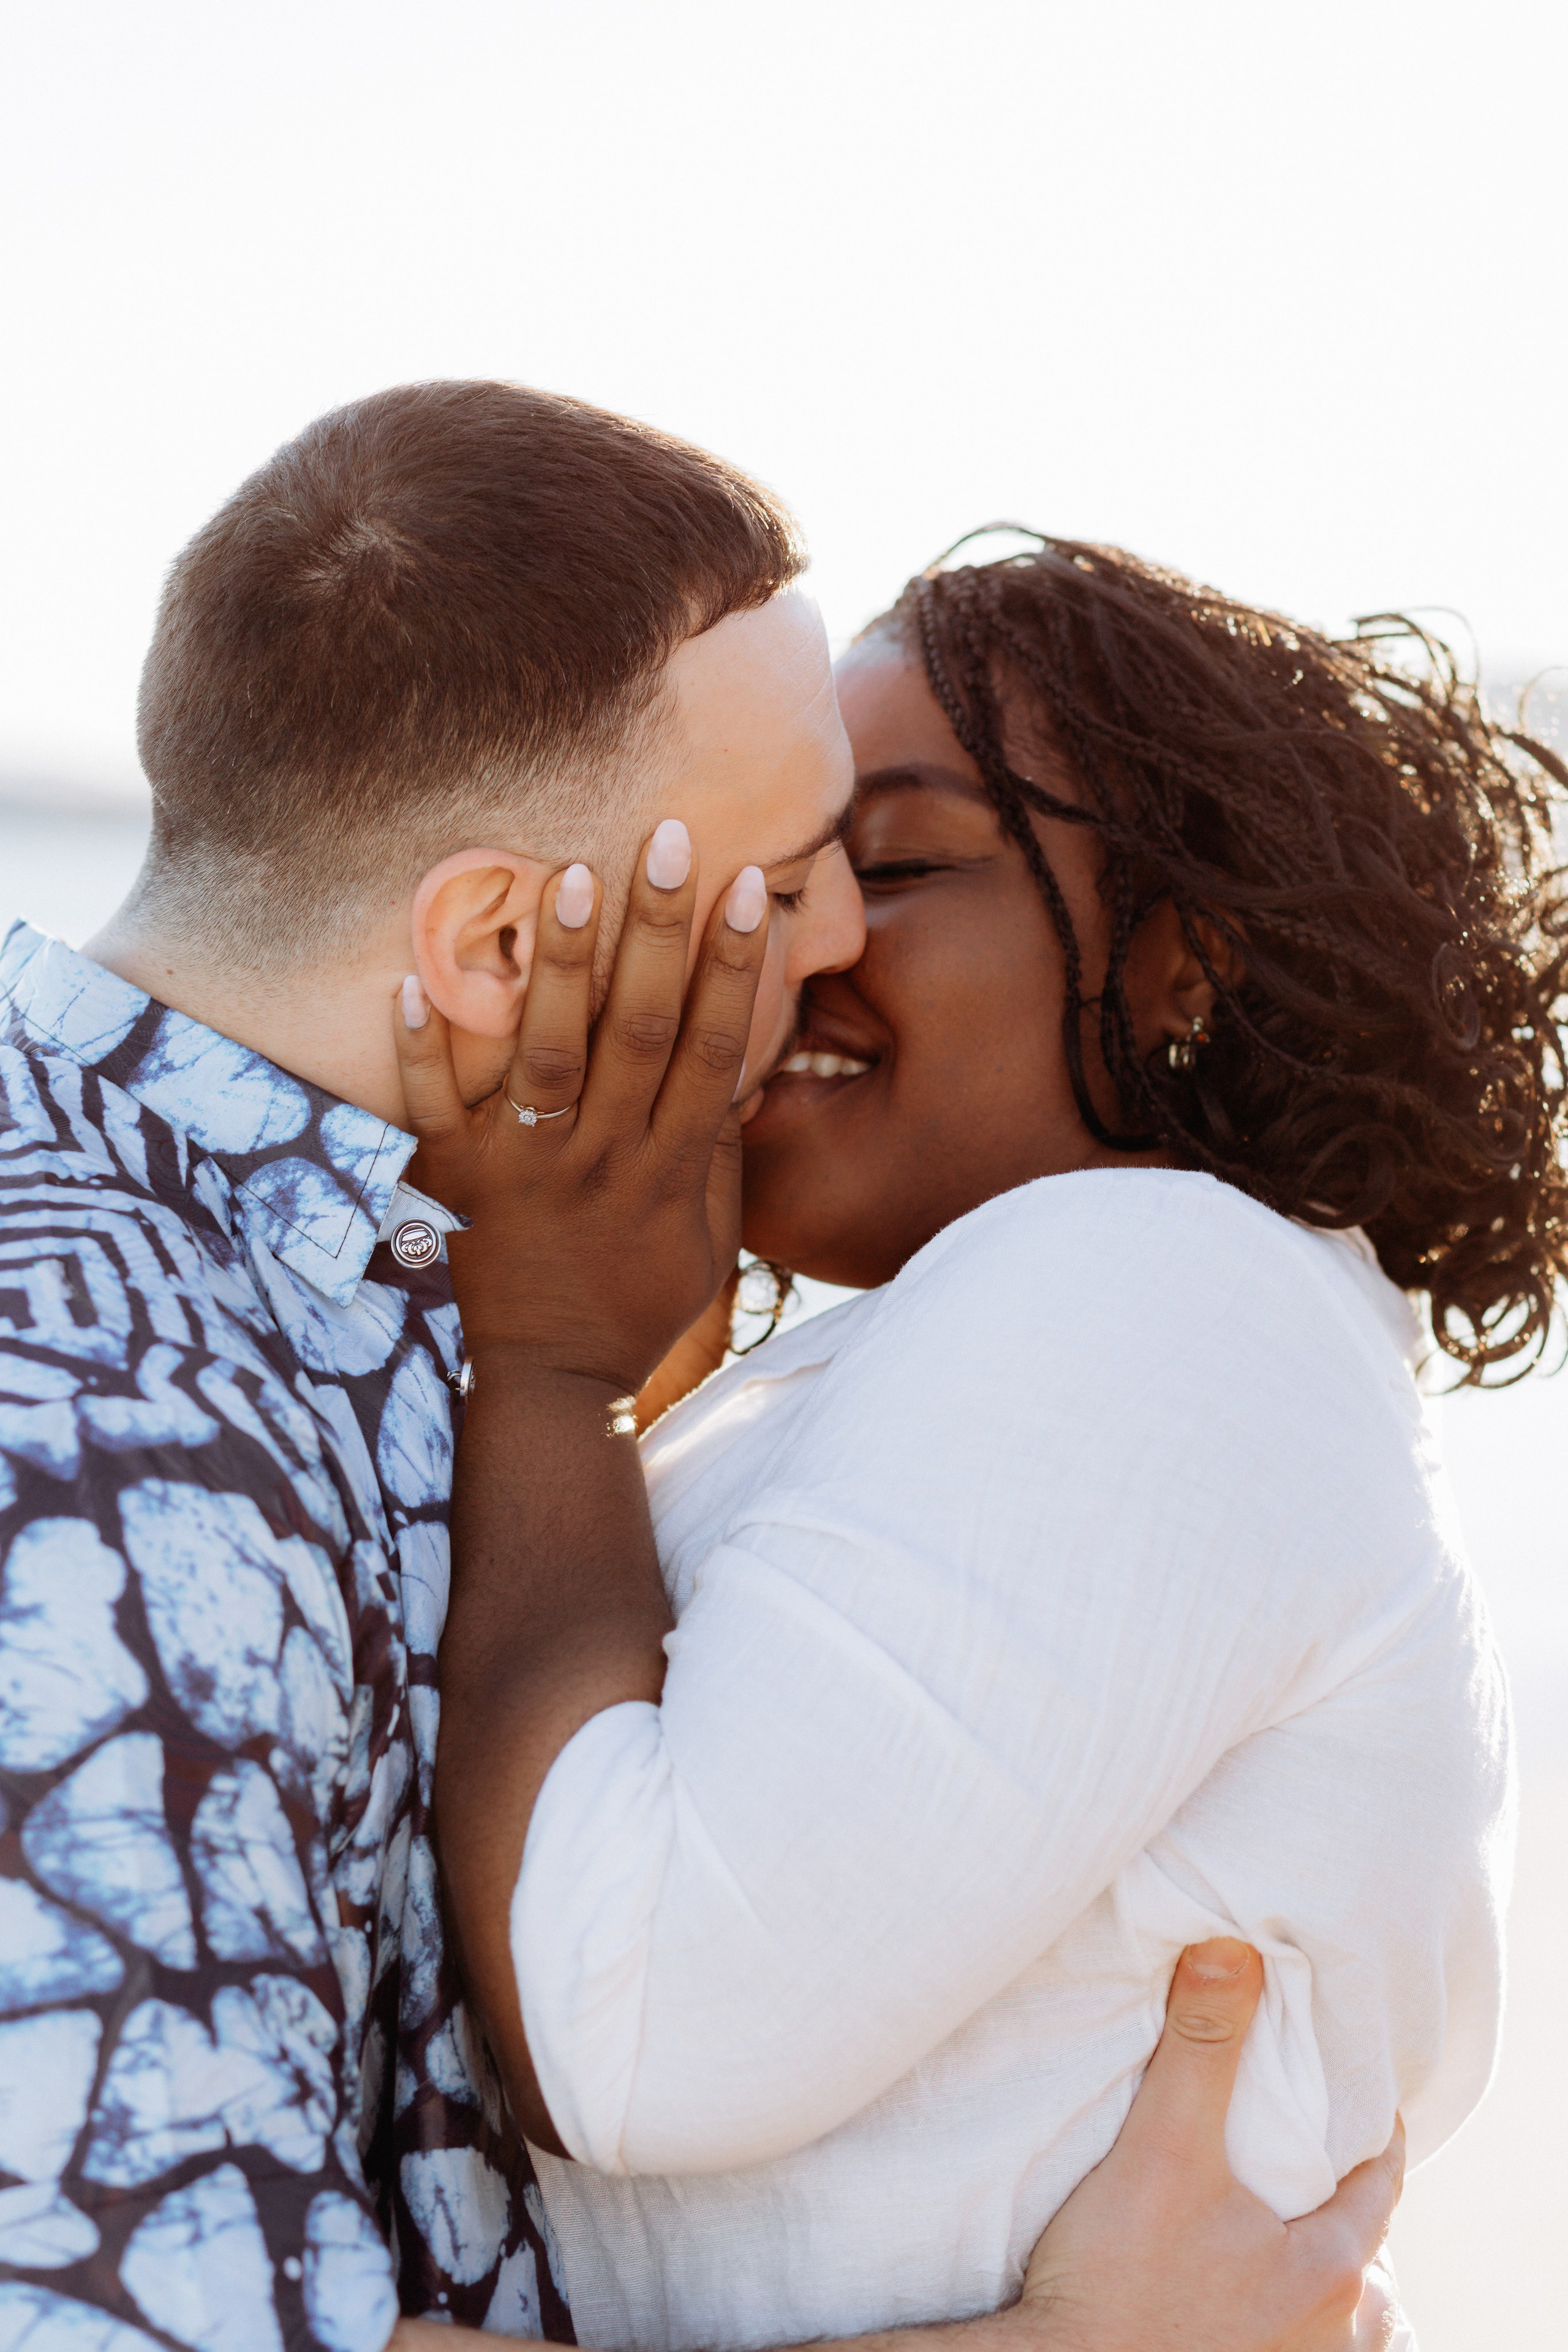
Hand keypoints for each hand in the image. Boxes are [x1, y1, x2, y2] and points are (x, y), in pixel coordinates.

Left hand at [394, 825, 769, 1394]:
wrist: (547, 1386)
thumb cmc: (633, 1301)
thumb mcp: (704, 1237)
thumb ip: (716, 1152)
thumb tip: (743, 1061)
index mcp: (668, 1167)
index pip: (713, 1047)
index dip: (736, 966)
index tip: (751, 888)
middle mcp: (603, 1157)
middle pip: (639, 1028)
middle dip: (656, 929)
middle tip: (664, 836)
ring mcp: (526, 1169)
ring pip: (547, 1052)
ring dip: (559, 963)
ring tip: (566, 873)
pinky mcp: (456, 1185)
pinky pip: (435, 1109)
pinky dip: (423, 1049)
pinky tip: (412, 981)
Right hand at [1020, 1939, 1405, 2351]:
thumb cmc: (1119, 2279)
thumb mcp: (1164, 2147)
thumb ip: (1203, 2048)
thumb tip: (1232, 1948)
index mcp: (1333, 2271)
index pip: (1382, 2181)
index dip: (1372, 2130)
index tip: (1355, 2090)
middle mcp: (1330, 2332)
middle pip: (1361, 2250)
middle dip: (1338, 2203)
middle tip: (1303, 2155)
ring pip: (1334, 2312)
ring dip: (1313, 2269)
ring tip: (1274, 2227)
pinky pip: (1290, 2343)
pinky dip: (1280, 2312)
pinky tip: (1240, 2291)